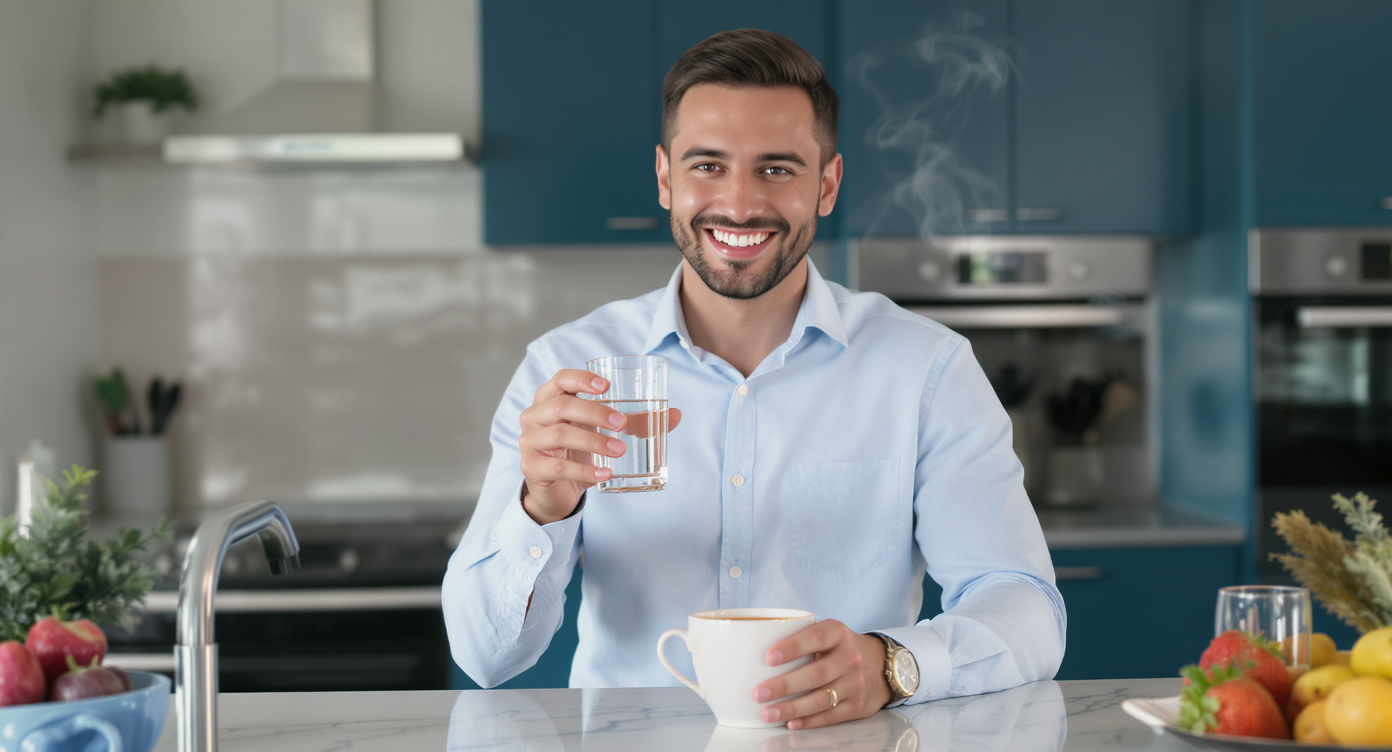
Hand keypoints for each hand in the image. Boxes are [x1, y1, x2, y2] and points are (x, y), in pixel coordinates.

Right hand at [518, 369, 681, 524]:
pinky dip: (583, 471)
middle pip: (562, 406)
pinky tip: (604, 474)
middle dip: (595, 412)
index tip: (607, 387)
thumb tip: (675, 415)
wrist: (558, 489)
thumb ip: (634, 422)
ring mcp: (529, 441)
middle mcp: (535, 416)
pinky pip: (556, 466)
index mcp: (550, 399)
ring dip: (594, 441)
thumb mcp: (603, 432)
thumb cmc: (579, 451)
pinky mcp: (531, 467)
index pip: (560, 379)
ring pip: (559, 434)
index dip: (581, 379)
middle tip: (621, 424)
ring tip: (619, 450)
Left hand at [752, 620, 890, 729]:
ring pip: (821, 699)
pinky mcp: (857, 705)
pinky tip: (792, 722)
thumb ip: (801, 636)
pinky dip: (809, 721)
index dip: (792, 647)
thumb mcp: (829, 632)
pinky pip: (831, 715)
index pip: (815, 638)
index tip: (769, 657)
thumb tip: (754, 651)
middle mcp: (849, 657)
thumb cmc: (841, 647)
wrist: (882, 664)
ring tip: (768, 713)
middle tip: (759, 693)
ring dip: (792, 708)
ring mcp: (855, 683)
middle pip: (815, 674)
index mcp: (838, 633)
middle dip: (784, 685)